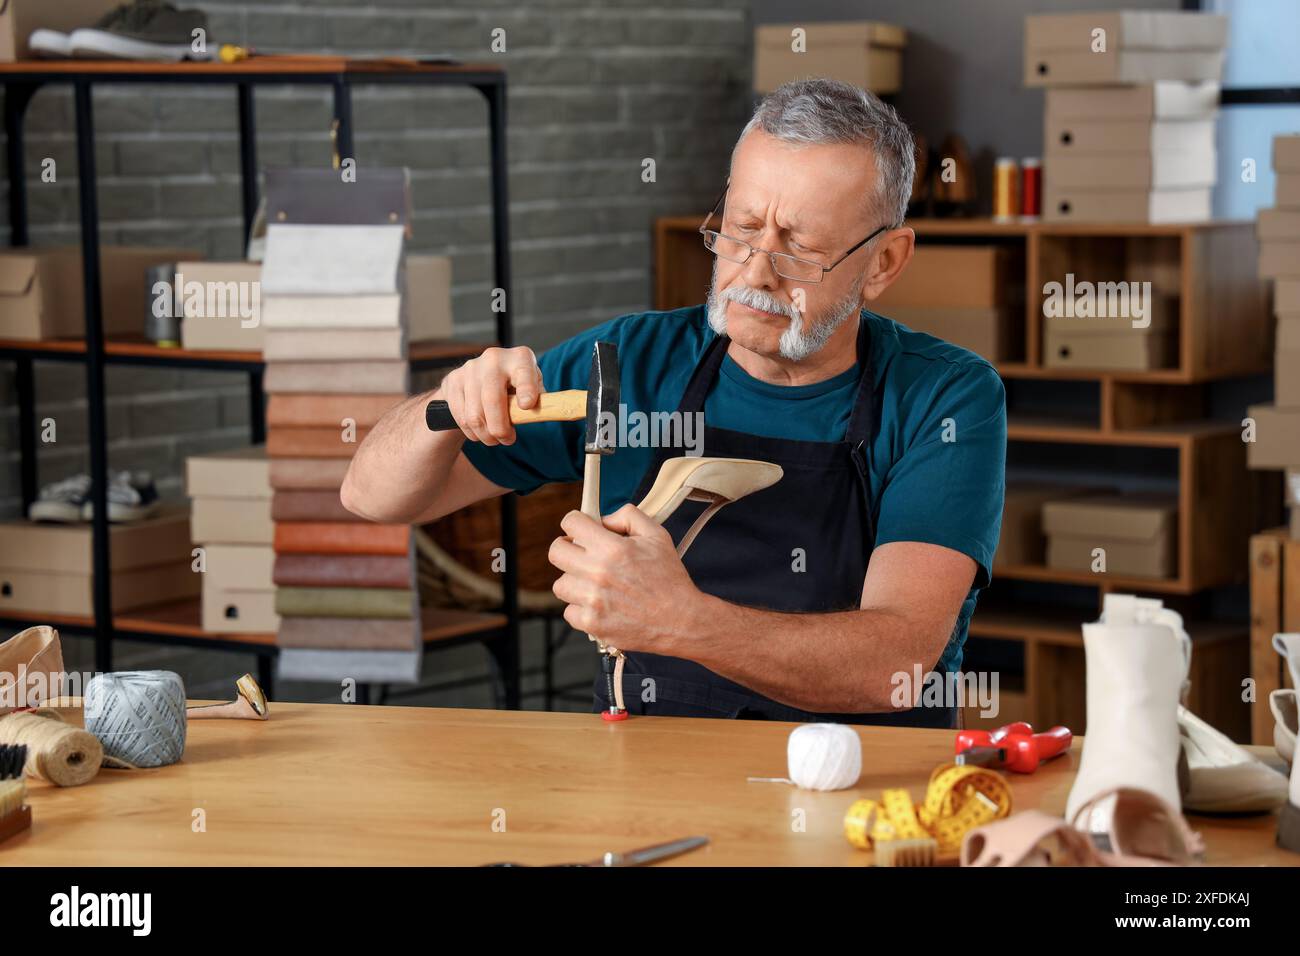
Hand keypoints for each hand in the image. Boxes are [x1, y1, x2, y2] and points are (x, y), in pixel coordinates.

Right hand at [438, 346, 542, 444]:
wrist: (480, 376)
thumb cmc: (515, 385)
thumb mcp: (532, 387)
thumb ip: (540, 401)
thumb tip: (547, 414)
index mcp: (520, 357)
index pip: (524, 372)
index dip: (526, 389)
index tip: (527, 405)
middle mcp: (494, 358)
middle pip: (492, 400)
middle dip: (500, 428)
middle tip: (507, 440)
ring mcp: (470, 368)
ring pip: (474, 414)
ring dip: (485, 434)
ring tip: (494, 439)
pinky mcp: (452, 380)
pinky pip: (460, 417)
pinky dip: (471, 432)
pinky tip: (479, 432)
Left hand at [548, 504, 700, 655]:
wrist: (681, 620)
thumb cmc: (670, 578)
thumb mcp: (657, 535)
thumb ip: (628, 516)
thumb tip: (603, 519)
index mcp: (612, 548)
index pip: (571, 523)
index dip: (576, 523)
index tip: (583, 530)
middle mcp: (598, 573)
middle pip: (556, 552)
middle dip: (567, 549)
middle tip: (581, 554)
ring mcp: (593, 601)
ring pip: (560, 584)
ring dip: (575, 582)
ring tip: (595, 584)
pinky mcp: (592, 624)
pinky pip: (569, 612)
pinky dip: (581, 609)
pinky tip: (600, 605)